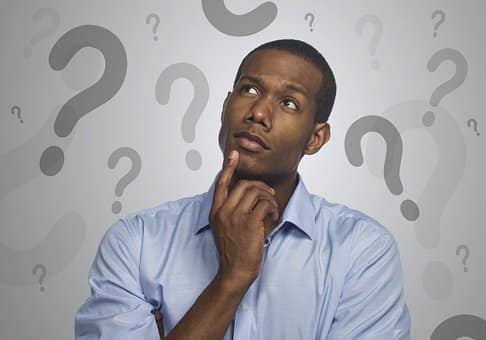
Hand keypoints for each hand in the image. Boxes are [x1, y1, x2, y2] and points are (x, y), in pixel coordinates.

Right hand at [209, 150, 278, 287]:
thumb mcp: (224, 228)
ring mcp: (236, 217)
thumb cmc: (233, 251)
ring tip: (272, 208)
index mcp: (216, 212)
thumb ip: (231, 211)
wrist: (235, 271)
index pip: (220, 184)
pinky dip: (273, 208)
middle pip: (244, 184)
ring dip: (269, 197)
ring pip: (256, 192)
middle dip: (260, 186)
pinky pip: (265, 204)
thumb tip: (249, 193)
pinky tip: (273, 217)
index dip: (228, 168)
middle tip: (269, 194)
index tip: (233, 155)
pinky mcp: (250, 223)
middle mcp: (223, 212)